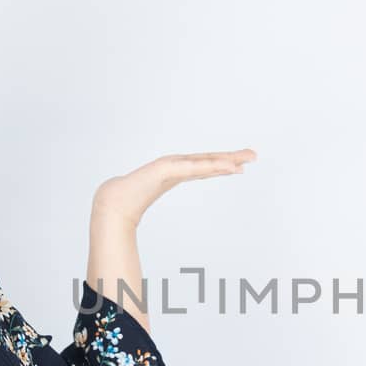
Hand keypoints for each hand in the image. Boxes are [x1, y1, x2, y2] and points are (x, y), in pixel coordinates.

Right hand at [91, 149, 256, 229]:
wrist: (111, 202)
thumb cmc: (128, 201)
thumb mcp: (151, 200)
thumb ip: (158, 200)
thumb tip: (161, 210)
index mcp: (174, 173)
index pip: (204, 166)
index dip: (222, 164)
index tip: (241, 166)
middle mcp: (175, 166)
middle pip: (209, 160)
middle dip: (231, 157)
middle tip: (253, 155)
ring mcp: (170, 166)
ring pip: (204, 161)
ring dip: (225, 159)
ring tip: (245, 159)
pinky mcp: (165, 170)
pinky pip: (194, 167)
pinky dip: (211, 165)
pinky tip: (226, 166)